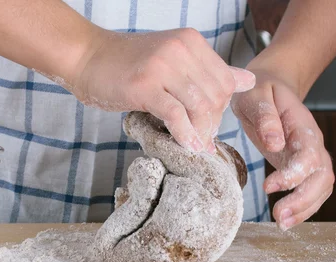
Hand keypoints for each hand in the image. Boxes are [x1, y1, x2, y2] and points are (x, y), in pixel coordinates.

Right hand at [69, 28, 255, 152]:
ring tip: (195, 146)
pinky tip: (185, 145)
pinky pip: (175, 115)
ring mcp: (162, 66)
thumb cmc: (129, 63)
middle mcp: (180, 49)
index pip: (225, 81)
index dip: (222, 108)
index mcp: (191, 41)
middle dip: (212, 124)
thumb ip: (210, 71)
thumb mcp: (174, 60)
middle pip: (215, 96)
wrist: (88, 57)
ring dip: (200, 132)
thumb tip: (248, 81)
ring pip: (199, 106)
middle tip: (202, 139)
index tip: (209, 124)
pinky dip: (184, 134)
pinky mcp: (145, 86)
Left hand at [231, 68, 334, 230]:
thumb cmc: (259, 89)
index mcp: (302, 125)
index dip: (294, 174)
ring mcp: (310, 156)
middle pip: (323, 177)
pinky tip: (286, 219)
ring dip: (305, 209)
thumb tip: (275, 143)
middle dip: (304, 200)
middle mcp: (312, 143)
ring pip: (321, 188)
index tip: (268, 186)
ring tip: (282, 223)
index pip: (309, 155)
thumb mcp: (255, 94)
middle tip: (279, 217)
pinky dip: (302, 208)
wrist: (270, 87)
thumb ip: (265, 116)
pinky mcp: (302, 167)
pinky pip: (312, 191)